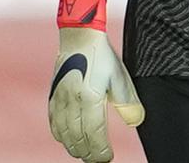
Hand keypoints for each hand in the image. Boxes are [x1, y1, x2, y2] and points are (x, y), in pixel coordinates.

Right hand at [48, 27, 144, 161]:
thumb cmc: (103, 57)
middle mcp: (71, 101)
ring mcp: (59, 100)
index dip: (100, 150)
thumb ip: (128, 102)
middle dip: (88, 153)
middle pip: (77, 138)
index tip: (107, 158)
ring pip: (64, 134)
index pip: (94, 133)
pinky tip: (69, 140)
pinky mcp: (53, 97)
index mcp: (90, 96)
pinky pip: (54, 124)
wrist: (79, 38)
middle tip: (99, 160)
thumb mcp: (120, 78)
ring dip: (75, 148)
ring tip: (87, 154)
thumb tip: (136, 122)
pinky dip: (62, 137)